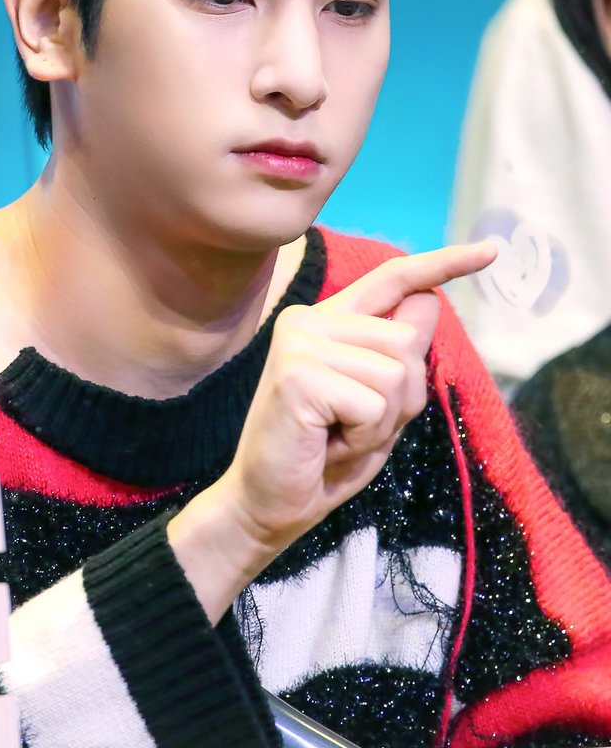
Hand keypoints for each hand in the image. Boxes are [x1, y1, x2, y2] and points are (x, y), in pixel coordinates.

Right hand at [168, 240, 495, 621]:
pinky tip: (328, 444)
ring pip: (396, 372)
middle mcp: (311, 319)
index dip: (444, 263)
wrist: (267, 505)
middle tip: (353, 427)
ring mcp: (301, 342)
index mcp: (330, 320)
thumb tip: (431, 299)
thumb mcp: (379, 404)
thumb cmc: (324, 457)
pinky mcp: (298, 374)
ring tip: (338, 437)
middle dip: (402, 397)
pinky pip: (374, 404)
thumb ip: (400, 355)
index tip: (490, 250)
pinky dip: (364, 437)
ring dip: (381, 422)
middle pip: (408, 339)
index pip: (394, 279)